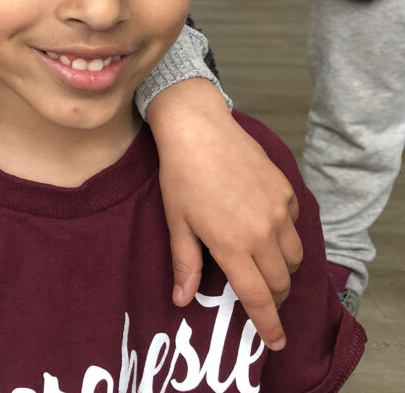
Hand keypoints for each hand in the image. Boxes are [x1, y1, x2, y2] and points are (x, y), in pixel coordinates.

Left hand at [146, 78, 301, 350]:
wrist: (199, 130)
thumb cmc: (181, 176)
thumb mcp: (177, 222)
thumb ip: (183, 264)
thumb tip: (180, 300)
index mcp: (233, 245)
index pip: (258, 297)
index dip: (268, 324)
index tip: (276, 342)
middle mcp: (263, 232)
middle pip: (281, 281)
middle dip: (274, 297)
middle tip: (261, 298)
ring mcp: (278, 211)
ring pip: (294, 257)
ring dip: (283, 269)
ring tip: (264, 267)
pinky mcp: (286, 192)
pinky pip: (293, 226)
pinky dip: (284, 237)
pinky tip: (264, 229)